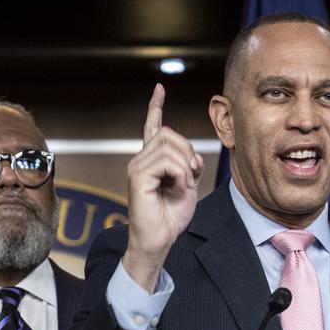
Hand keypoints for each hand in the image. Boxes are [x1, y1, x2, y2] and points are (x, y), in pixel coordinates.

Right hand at [123, 83, 203, 291]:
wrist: (158, 241)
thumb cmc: (170, 218)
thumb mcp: (187, 187)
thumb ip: (189, 166)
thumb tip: (192, 156)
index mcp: (151, 161)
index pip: (152, 128)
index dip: (155, 107)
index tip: (159, 89)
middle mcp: (141, 160)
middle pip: (169, 134)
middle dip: (189, 151)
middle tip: (193, 175)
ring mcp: (137, 167)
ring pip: (169, 146)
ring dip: (186, 165)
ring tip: (185, 185)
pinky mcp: (137, 176)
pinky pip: (166, 161)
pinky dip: (181, 173)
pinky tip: (180, 187)